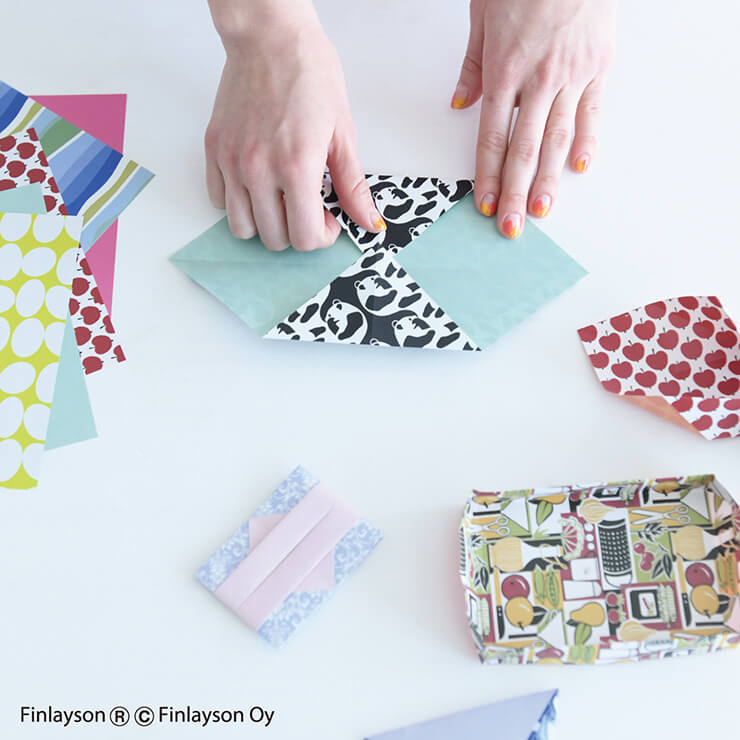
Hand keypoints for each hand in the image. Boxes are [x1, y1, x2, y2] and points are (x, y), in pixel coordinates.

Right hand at [205, 0, 384, 249]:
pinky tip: (257, 184)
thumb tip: (369, 223)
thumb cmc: (311, 76)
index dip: (321, 237)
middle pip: (274, 238)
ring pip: (242, 229)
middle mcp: (258, 170)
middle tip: (308, 206)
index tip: (328, 219)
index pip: (303, 238)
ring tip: (281, 199)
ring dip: (266, 223)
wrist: (270, 37)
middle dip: (296, 231)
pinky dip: (238, 203)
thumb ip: (353, 186)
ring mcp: (231, 162)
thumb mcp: (343, 134)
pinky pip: (218, 202)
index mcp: (296, 166)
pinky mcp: (214, 151)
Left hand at [451, 0, 616, 237]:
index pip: (492, 137)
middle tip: (510, 227)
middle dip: (514, 192)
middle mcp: (538, 81)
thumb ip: (473, 66)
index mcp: (505, 72)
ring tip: (540, 211)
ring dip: (547, 179)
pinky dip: (587, 141)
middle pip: (523, 149)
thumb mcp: (483, 15)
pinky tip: (580, 169)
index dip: (487, 175)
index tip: (484, 203)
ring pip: (557, 138)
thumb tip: (459, 104)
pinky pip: (592, 111)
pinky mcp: (599, 65)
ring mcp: (571, 75)